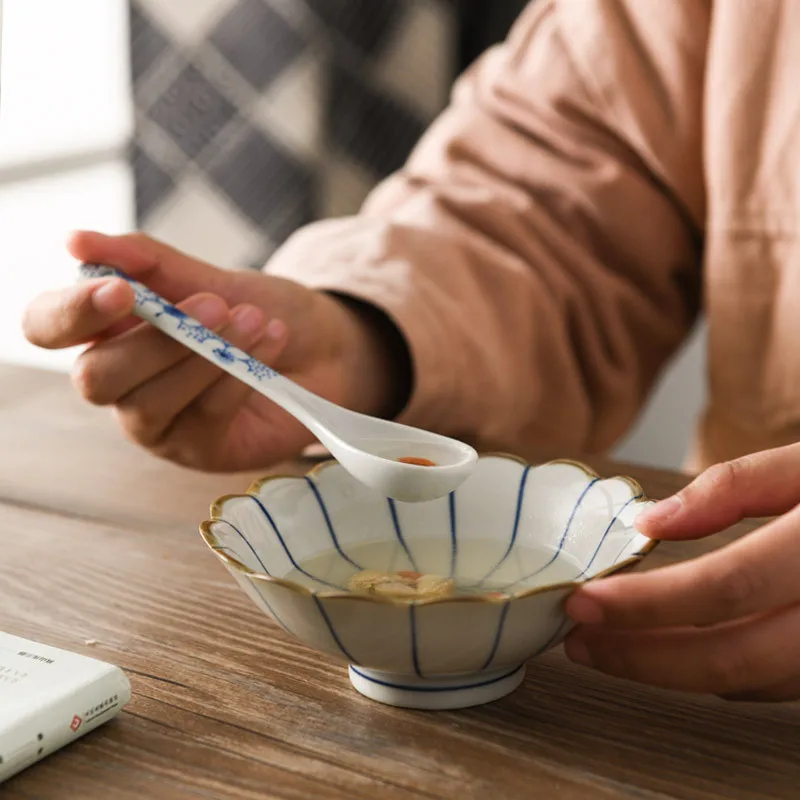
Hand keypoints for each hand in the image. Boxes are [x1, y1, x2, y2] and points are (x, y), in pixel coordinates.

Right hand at [23, 232, 408, 471]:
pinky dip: (236, 379)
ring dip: (205, 358)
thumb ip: (148, 262)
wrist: (326, 347)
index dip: (70, 312)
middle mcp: (122, 382)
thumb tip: (76, 241)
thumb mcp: (210, 278)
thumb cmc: (260, 312)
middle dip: (157, 341)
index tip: (120, 290)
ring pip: (148, 403)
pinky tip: (268, 348)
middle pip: (95, 377)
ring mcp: (158, 423)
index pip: (49, 327)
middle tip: (216, 304)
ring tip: (253, 320)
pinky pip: (203, 417)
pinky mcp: (199, 448)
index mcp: (110, 331)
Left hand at [564, 443, 799, 700]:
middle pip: (733, 657)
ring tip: (610, 646)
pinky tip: (676, 650)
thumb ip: (731, 487)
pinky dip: (721, 671)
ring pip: (754, 681)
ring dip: (672, 670)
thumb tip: (647, 522)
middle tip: (578, 641)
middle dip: (643, 657)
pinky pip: (781, 682)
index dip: (645, 604)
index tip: (580, 603)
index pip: (723, 589)